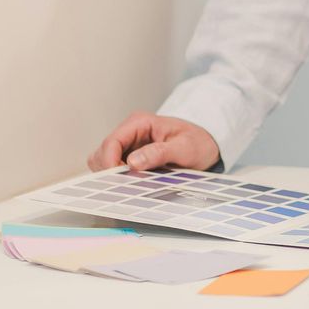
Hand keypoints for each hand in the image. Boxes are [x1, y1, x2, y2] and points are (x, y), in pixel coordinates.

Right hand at [88, 110, 221, 172]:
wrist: (207, 146)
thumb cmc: (198, 142)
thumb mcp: (184, 147)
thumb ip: (160, 153)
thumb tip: (132, 162)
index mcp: (139, 122)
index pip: (111, 142)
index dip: (109, 162)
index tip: (117, 180)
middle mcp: (129, 132)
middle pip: (102, 153)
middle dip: (109, 171)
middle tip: (127, 185)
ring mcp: (128, 145)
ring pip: (103, 162)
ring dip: (112, 176)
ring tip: (132, 185)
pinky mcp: (129, 158)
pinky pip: (113, 170)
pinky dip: (118, 179)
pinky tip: (133, 184)